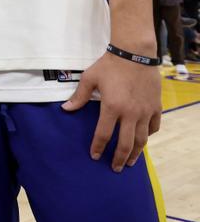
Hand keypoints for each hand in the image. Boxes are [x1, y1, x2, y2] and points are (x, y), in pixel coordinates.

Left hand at [62, 51, 161, 171]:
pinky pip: (154, 126)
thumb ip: (79, 96)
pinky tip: (144, 140)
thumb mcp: (89, 78)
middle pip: (126, 143)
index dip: (98, 147)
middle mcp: (130, 113)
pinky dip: (149, 135)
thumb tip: (66, 109)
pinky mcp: (156, 107)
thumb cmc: (109, 65)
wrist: (135, 53)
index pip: (103, 134)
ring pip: (142, 139)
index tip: (95, 156)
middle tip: (114, 168)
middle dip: (119, 158)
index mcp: (112, 107)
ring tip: (130, 162)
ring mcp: (145, 111)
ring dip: (136, 153)